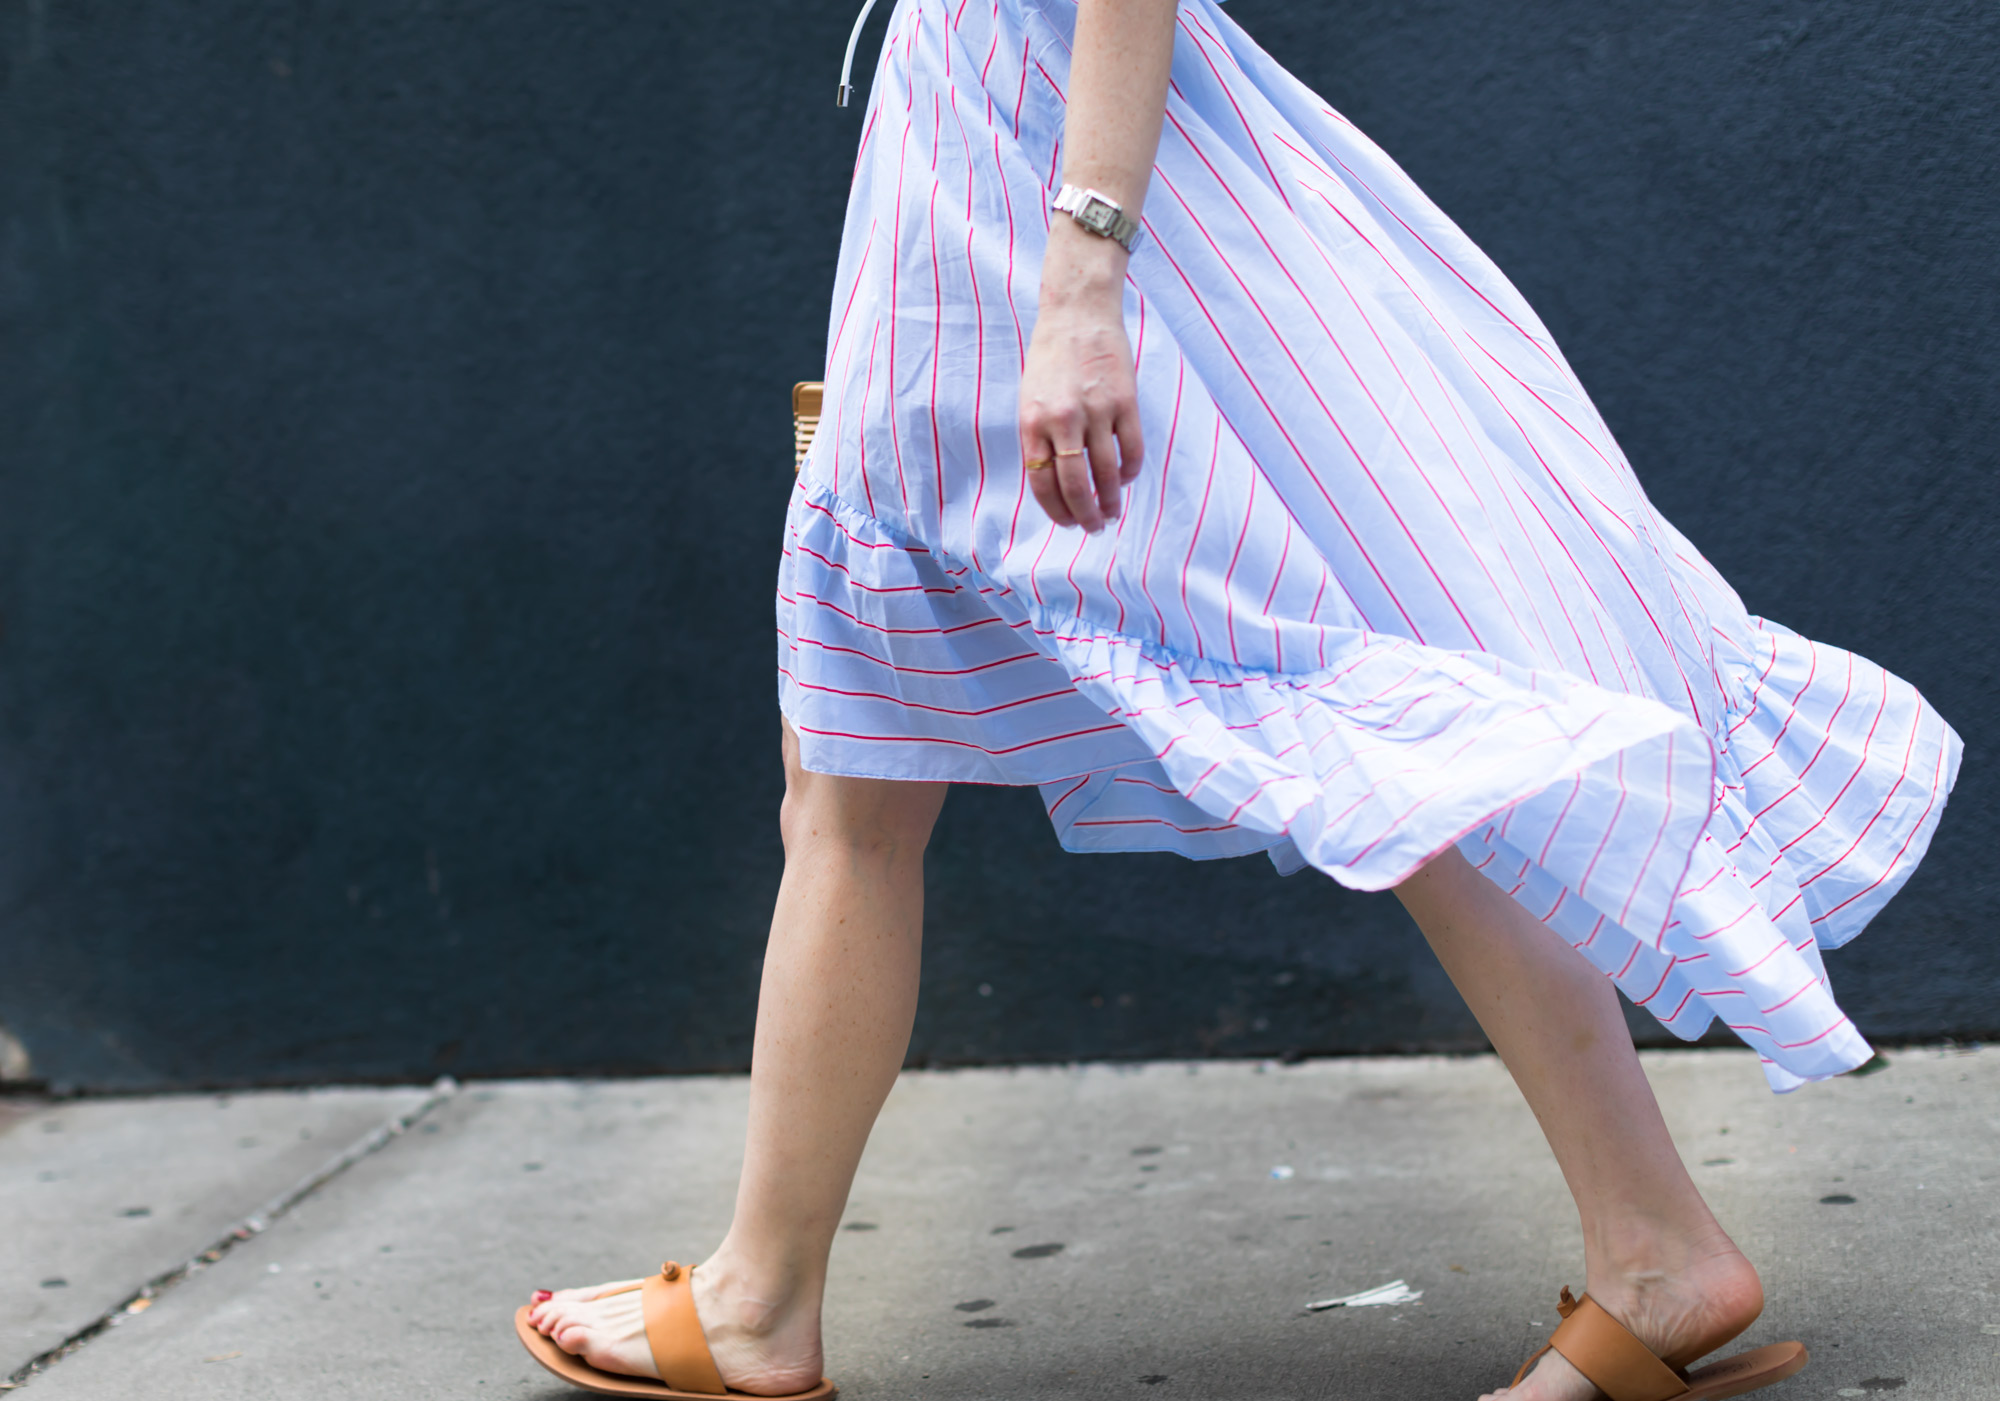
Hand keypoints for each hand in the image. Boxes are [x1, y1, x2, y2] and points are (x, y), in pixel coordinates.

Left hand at [1019, 230, 1144, 531]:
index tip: (1068, 523)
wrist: (1078, 314)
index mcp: (1033, 422)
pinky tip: (1127, 479)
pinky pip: (1131, 449)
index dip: (1057, 510)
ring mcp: (1096, 410)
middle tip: (1094, 527)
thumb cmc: (1051, 359)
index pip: (1043, 482)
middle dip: (1085, 514)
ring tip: (1113, 511)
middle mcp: (1062, 420)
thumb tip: (1056, 484)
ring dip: (1111, 499)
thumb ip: (1040, 439)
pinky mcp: (1124, 401)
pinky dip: (1130, 471)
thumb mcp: (1031, 399)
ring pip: (1106, 472)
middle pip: (1075, 484)